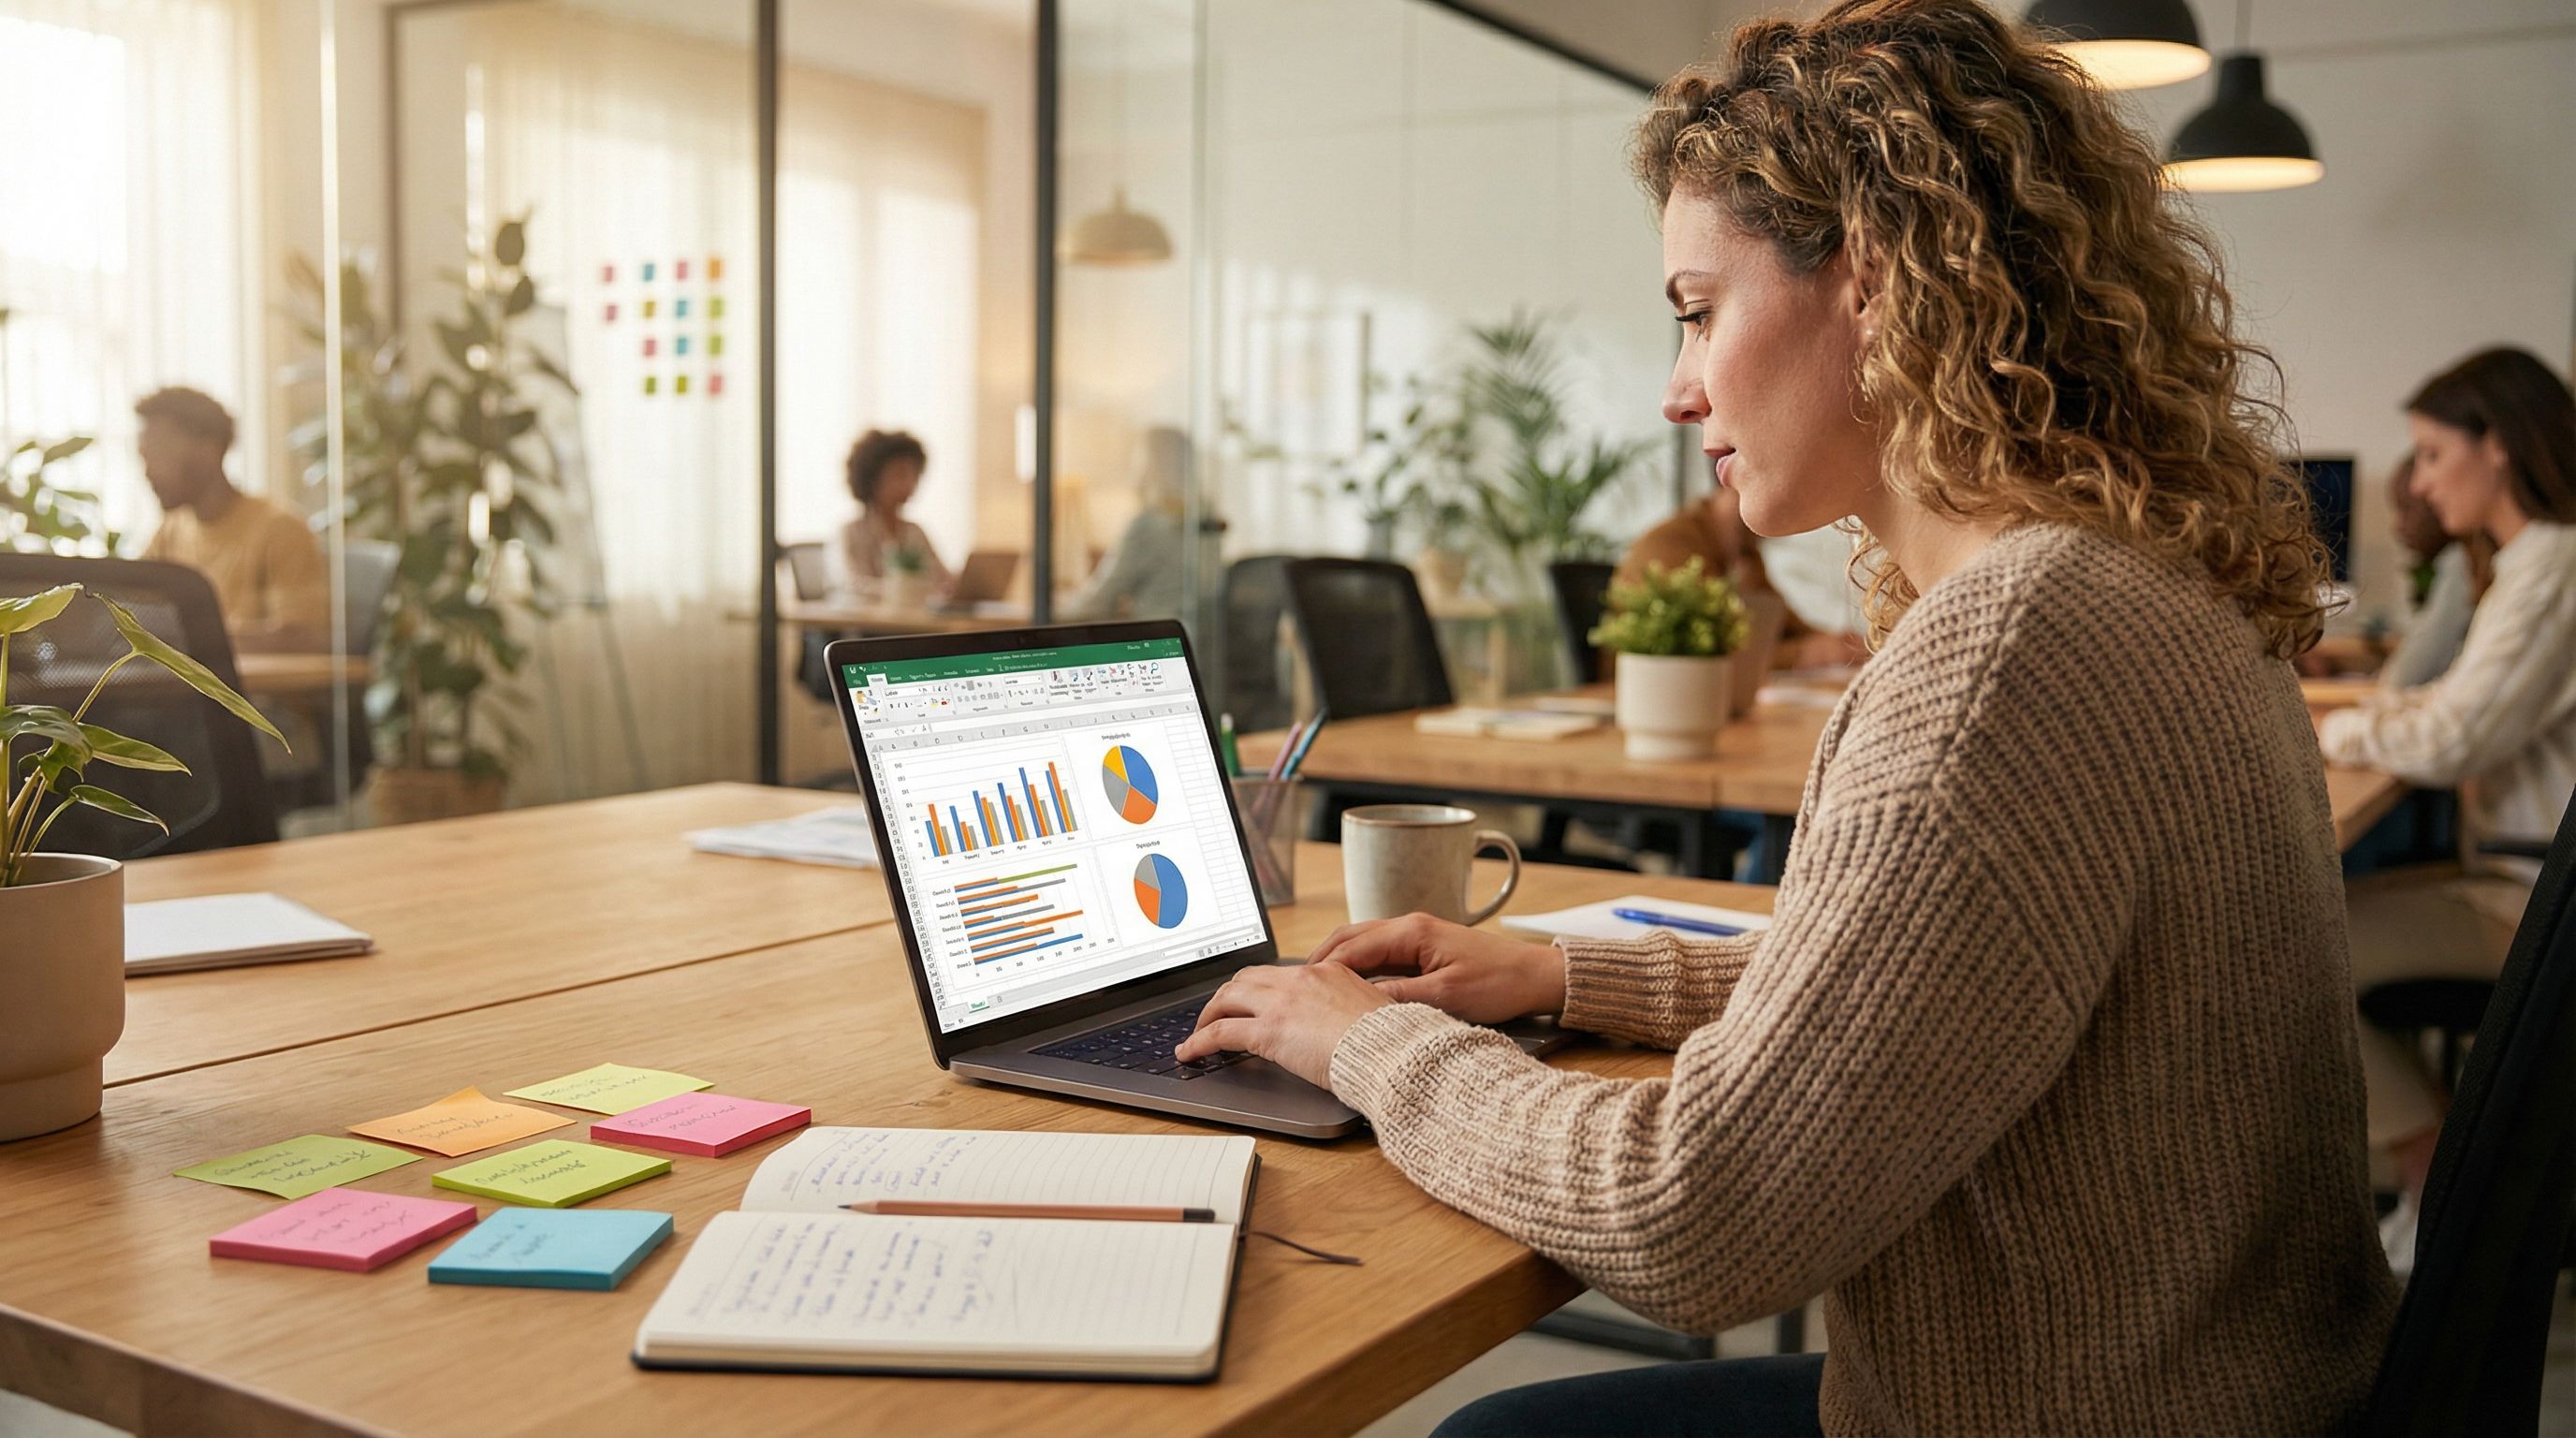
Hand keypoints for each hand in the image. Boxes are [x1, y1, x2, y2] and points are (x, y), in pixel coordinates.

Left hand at [1177, 963, 1391, 1088]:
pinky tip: (1190, 1052)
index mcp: (1328, 971)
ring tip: (1199, 1032)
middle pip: (1247, 978)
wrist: (1393, 1052)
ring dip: (1208, 1014)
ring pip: (1227, 998)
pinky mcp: (1269, 1031)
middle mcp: (1301, 979)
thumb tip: (1344, 1024)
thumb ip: (1351, 1010)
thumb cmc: (1392, 1042)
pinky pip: (1220, 1032)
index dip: (1259, 987)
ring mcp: (1282, 1003)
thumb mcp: (1373, 1013)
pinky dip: (1199, 1041)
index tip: (1251, 999)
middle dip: (1227, 996)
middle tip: (1217, 1013)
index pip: (1281, 973)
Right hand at [1307, 912, 1566, 1023]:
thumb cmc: (1499, 983)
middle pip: (1349, 938)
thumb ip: (1400, 998)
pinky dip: (1359, 967)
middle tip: (1296, 985)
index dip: (1322, 968)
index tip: (1300, 987)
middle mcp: (1410, 927)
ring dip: (1338, 962)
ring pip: (1362, 944)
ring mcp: (1416, 936)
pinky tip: (1351, 987)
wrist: (1535, 976)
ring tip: (1315, 987)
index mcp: (1412, 932)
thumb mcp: (1446, 997)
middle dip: (1320, 960)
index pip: (1352, 947)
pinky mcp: (1424, 948)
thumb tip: (1360, 1003)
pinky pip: (1380, 953)